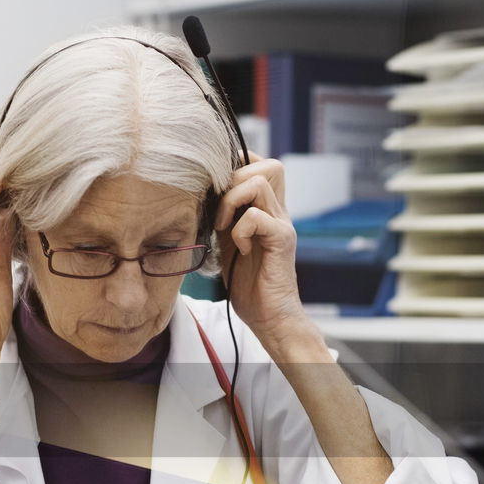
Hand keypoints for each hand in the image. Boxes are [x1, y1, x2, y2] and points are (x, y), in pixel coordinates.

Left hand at [213, 151, 307, 346]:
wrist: (270, 318)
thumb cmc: (249, 285)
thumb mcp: (229, 243)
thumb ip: (224, 218)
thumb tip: (202, 196)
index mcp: (267, 210)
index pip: (263, 165)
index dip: (240, 166)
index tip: (219, 190)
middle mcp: (279, 212)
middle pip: (269, 166)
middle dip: (235, 180)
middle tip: (220, 212)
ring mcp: (282, 224)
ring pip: (260, 182)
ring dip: (233, 201)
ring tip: (225, 227)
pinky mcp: (281, 241)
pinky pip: (256, 216)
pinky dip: (240, 230)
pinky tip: (240, 249)